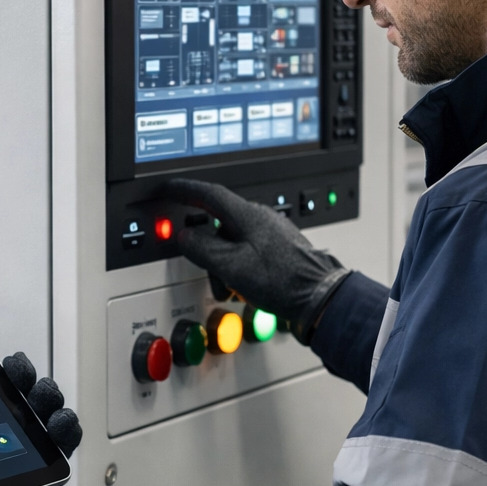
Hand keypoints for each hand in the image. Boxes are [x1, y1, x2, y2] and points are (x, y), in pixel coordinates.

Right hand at [163, 178, 351, 343]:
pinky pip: (246, 250)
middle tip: (203, 266)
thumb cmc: (282, 280)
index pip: (208, 193)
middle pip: (218, 222)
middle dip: (206, 247)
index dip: (184, 190)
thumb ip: (201, 248)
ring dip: (222, 263)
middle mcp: (260, 217)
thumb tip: (184, 237)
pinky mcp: (278, 247)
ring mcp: (271, 232)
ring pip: (231, 240)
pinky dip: (236, 266)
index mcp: (247, 215)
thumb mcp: (230, 266)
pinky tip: (243, 286)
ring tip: (229, 286)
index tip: (168, 189)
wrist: (319, 296)